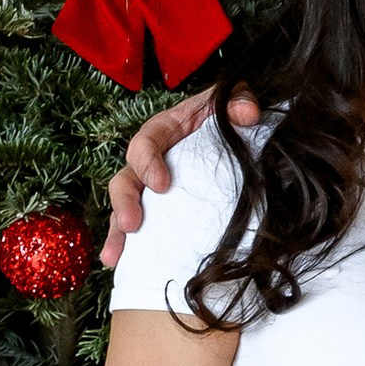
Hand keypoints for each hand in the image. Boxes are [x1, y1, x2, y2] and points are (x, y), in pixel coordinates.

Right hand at [98, 87, 260, 267]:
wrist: (232, 130)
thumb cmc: (224, 114)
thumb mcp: (231, 100)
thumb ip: (238, 100)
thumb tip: (247, 114)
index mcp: (162, 132)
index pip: (145, 143)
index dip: (148, 162)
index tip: (161, 184)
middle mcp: (149, 161)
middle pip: (125, 179)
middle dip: (125, 202)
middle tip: (133, 224)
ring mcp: (150, 189)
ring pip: (124, 208)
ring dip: (118, 233)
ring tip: (117, 257)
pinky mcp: (158, 210)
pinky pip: (138, 228)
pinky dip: (129, 247)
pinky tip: (121, 265)